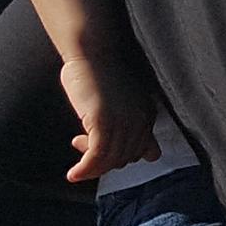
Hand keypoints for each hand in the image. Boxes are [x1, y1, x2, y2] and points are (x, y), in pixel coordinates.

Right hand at [60, 54, 163, 184]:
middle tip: (82, 148)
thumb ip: (131, 124)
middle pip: (124, 158)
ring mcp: (123, 122)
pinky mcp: (104, 123)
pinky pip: (96, 157)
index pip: (138, 152)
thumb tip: (151, 155)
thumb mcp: (122, 101)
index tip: (97, 150)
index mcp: (146, 114)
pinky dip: (85, 169)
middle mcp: (139, 120)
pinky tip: (74, 174)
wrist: (91, 51)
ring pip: (110, 160)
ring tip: (77, 167)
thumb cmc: (101, 73)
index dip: (117, 156)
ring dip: (91, 167)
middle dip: (102, 161)